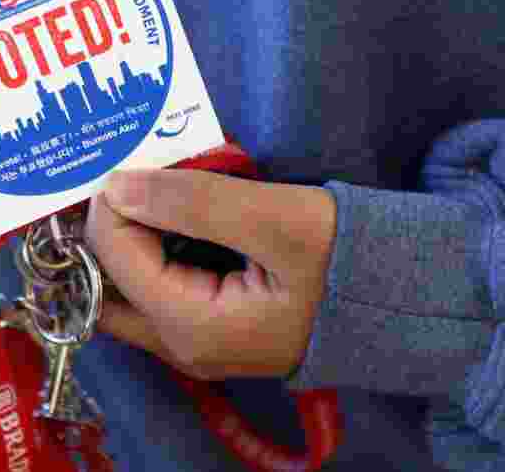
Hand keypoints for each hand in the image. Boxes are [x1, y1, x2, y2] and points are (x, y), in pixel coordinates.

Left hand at [85, 168, 336, 380]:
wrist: (403, 300)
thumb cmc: (348, 261)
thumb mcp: (277, 220)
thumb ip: (194, 203)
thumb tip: (118, 186)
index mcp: (191, 327)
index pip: (113, 258)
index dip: (111, 202)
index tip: (131, 157)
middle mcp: (181, 346)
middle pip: (104, 285)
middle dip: (101, 228)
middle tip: (116, 173)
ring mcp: (194, 342)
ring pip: (125, 289)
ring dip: (124, 236)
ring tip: (138, 184)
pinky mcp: (209, 326)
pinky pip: (156, 287)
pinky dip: (149, 247)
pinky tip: (165, 209)